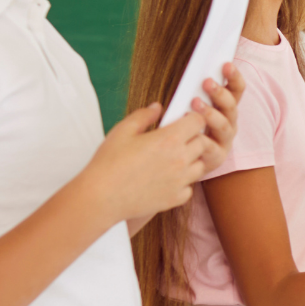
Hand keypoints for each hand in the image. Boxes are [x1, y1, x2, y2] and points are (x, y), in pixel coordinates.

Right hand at [84, 103, 213, 223]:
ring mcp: (180, 181)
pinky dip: (182, 183)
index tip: (182, 121)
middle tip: (175, 140)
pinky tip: (167, 179)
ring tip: (171, 160)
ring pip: (200, 166)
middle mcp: (180, 160)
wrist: (102, 197)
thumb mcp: (123, 130)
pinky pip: (189, 188)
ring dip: (190, 161)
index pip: (198, 122)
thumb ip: (144, 115)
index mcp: (169, 139)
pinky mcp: (175, 198)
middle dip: (193, 138)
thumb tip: (157, 107)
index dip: (192, 118)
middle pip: (202, 143)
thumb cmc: (109, 163)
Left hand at [192, 63, 244, 171]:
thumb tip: (192, 72)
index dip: (234, 77)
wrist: (176, 159)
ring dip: (211, 113)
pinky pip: (211, 148)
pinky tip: (191, 133)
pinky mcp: (216, 158)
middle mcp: (229, 122)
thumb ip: (193, 91)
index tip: (226, 64)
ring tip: (195, 104)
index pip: (237, 89)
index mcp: (226, 107)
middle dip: (220, 93)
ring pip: (223, 125)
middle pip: (231, 106)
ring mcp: (224, 140)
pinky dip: (202, 139)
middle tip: (206, 82)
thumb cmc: (182, 126)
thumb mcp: (188, 105)